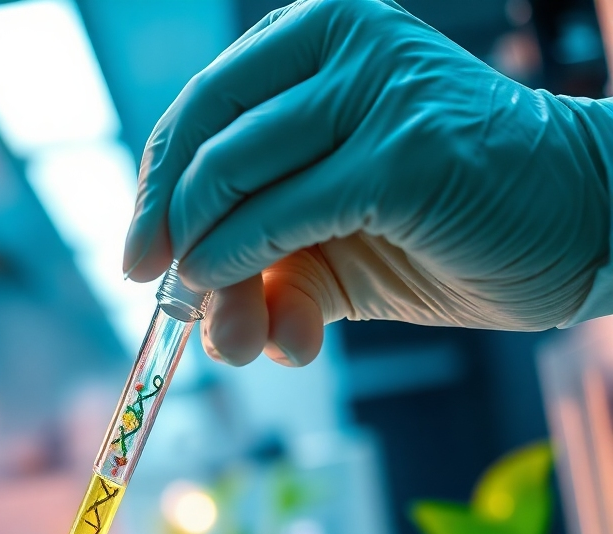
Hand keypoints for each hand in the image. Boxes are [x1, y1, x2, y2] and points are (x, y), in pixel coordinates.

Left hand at [123, 0, 610, 366]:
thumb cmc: (442, 226)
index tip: (138, 257)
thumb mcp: (331, 243)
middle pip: (201, 137)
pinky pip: (280, 216)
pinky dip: (242, 267)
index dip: (154, 190)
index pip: (199, 111)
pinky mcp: (401, 149)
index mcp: (316, 40)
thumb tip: (194, 308)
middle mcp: (340, 38)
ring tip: (224, 320)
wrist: (569, 226)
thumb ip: (263, 262)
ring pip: (230, 177)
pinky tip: (251, 311)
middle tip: (158, 286)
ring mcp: (374, 87)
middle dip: (165, 226)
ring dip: (207, 266)